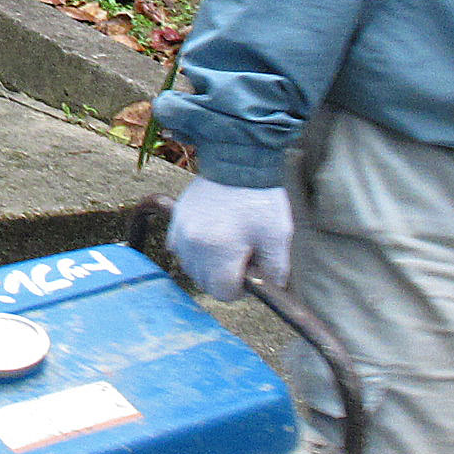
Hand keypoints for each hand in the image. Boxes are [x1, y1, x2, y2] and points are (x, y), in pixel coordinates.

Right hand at [168, 178, 294, 295]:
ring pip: (191, 268)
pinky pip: (180, 249)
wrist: (236, 161)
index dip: (240, 287)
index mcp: (220, 251)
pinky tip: (211, 236)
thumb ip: (276, 268)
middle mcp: (195, 245)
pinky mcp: (176, 221)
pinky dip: (194, 250)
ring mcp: (182, 232)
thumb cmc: (258, 197)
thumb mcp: (278, 235)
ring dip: (207, 265)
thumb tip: (271, 286)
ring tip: (226, 244)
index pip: (223, 292)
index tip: (249, 270)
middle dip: (223, 277)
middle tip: (241, 255)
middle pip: (205, 283)